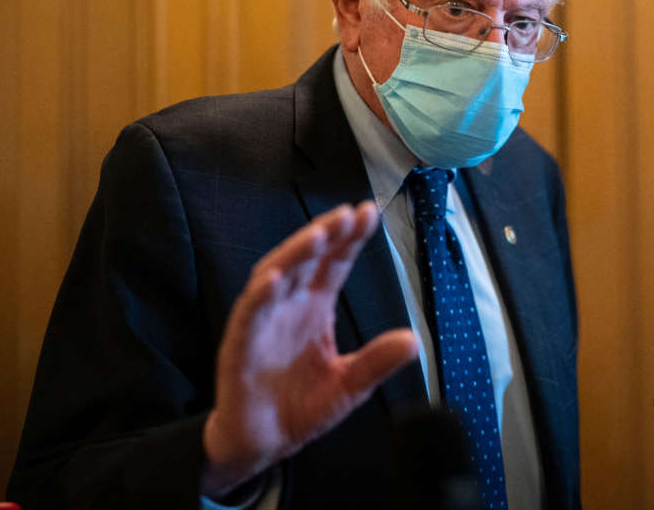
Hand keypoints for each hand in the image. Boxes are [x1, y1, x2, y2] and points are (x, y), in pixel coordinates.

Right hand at [201, 203, 418, 497]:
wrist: (264, 443)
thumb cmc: (303, 406)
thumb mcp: (350, 385)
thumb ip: (377, 361)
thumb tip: (414, 341)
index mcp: (314, 307)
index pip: (333, 264)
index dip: (349, 238)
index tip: (367, 212)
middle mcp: (288, 306)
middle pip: (304, 260)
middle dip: (324, 235)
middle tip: (346, 216)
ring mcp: (262, 322)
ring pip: (274, 275)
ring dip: (294, 254)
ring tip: (318, 235)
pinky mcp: (239, 346)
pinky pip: (248, 316)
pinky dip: (259, 296)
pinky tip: (275, 279)